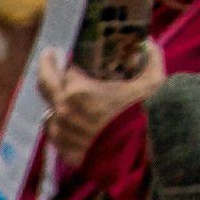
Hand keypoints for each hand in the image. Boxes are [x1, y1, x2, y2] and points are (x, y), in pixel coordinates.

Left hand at [38, 40, 164, 170]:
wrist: (141, 157)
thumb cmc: (146, 116)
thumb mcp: (152, 81)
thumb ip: (149, 57)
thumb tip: (147, 42)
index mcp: (79, 90)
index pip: (69, 70)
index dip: (77, 65)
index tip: (80, 62)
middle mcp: (64, 109)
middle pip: (46, 83)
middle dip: (47, 66)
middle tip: (49, 55)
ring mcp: (61, 131)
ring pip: (49, 110)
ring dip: (56, 101)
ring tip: (62, 95)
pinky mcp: (64, 150)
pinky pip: (54, 133)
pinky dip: (60, 124)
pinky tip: (66, 120)